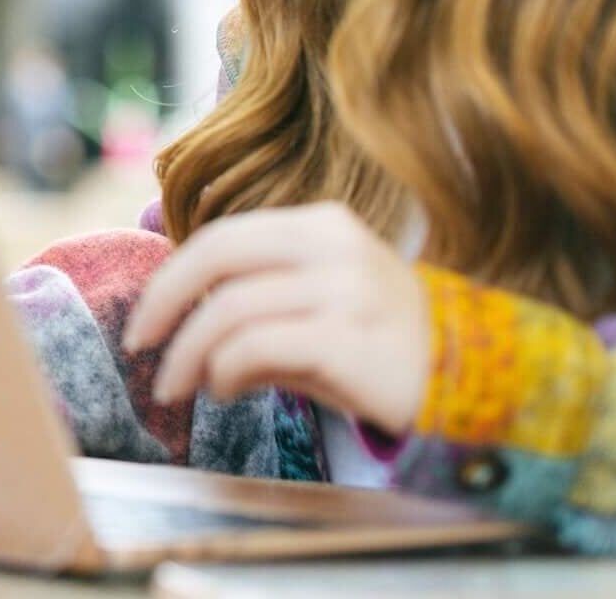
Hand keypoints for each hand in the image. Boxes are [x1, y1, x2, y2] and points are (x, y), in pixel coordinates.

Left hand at [121, 202, 428, 434]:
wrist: (475, 380)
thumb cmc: (380, 345)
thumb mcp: (320, 307)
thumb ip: (255, 303)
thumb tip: (179, 327)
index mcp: (322, 225)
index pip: (224, 236)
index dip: (172, 276)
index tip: (145, 317)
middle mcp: (333, 247)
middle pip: (216, 258)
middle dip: (163, 302)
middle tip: (140, 346)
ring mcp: (344, 291)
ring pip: (228, 310)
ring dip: (189, 354)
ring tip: (180, 387)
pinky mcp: (347, 340)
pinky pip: (255, 347)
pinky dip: (223, 371)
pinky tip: (224, 389)